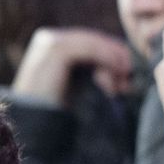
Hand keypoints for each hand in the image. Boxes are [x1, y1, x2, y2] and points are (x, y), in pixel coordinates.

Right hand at [11, 27, 134, 105]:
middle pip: (94, 40)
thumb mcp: (78, 86)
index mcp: (54, 45)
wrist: (34, 124)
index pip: (91, 41)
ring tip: (124, 82)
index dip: (113, 54)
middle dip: (116, 58)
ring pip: (94, 43)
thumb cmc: (57, 110)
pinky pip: (90, 49)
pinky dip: (107, 59)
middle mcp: (50, 39)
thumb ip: (93, 71)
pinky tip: (118, 74)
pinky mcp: (56, 49)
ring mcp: (51, 41)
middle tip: (129, 79)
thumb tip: (123, 66)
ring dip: (113, 61)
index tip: (127, 76)